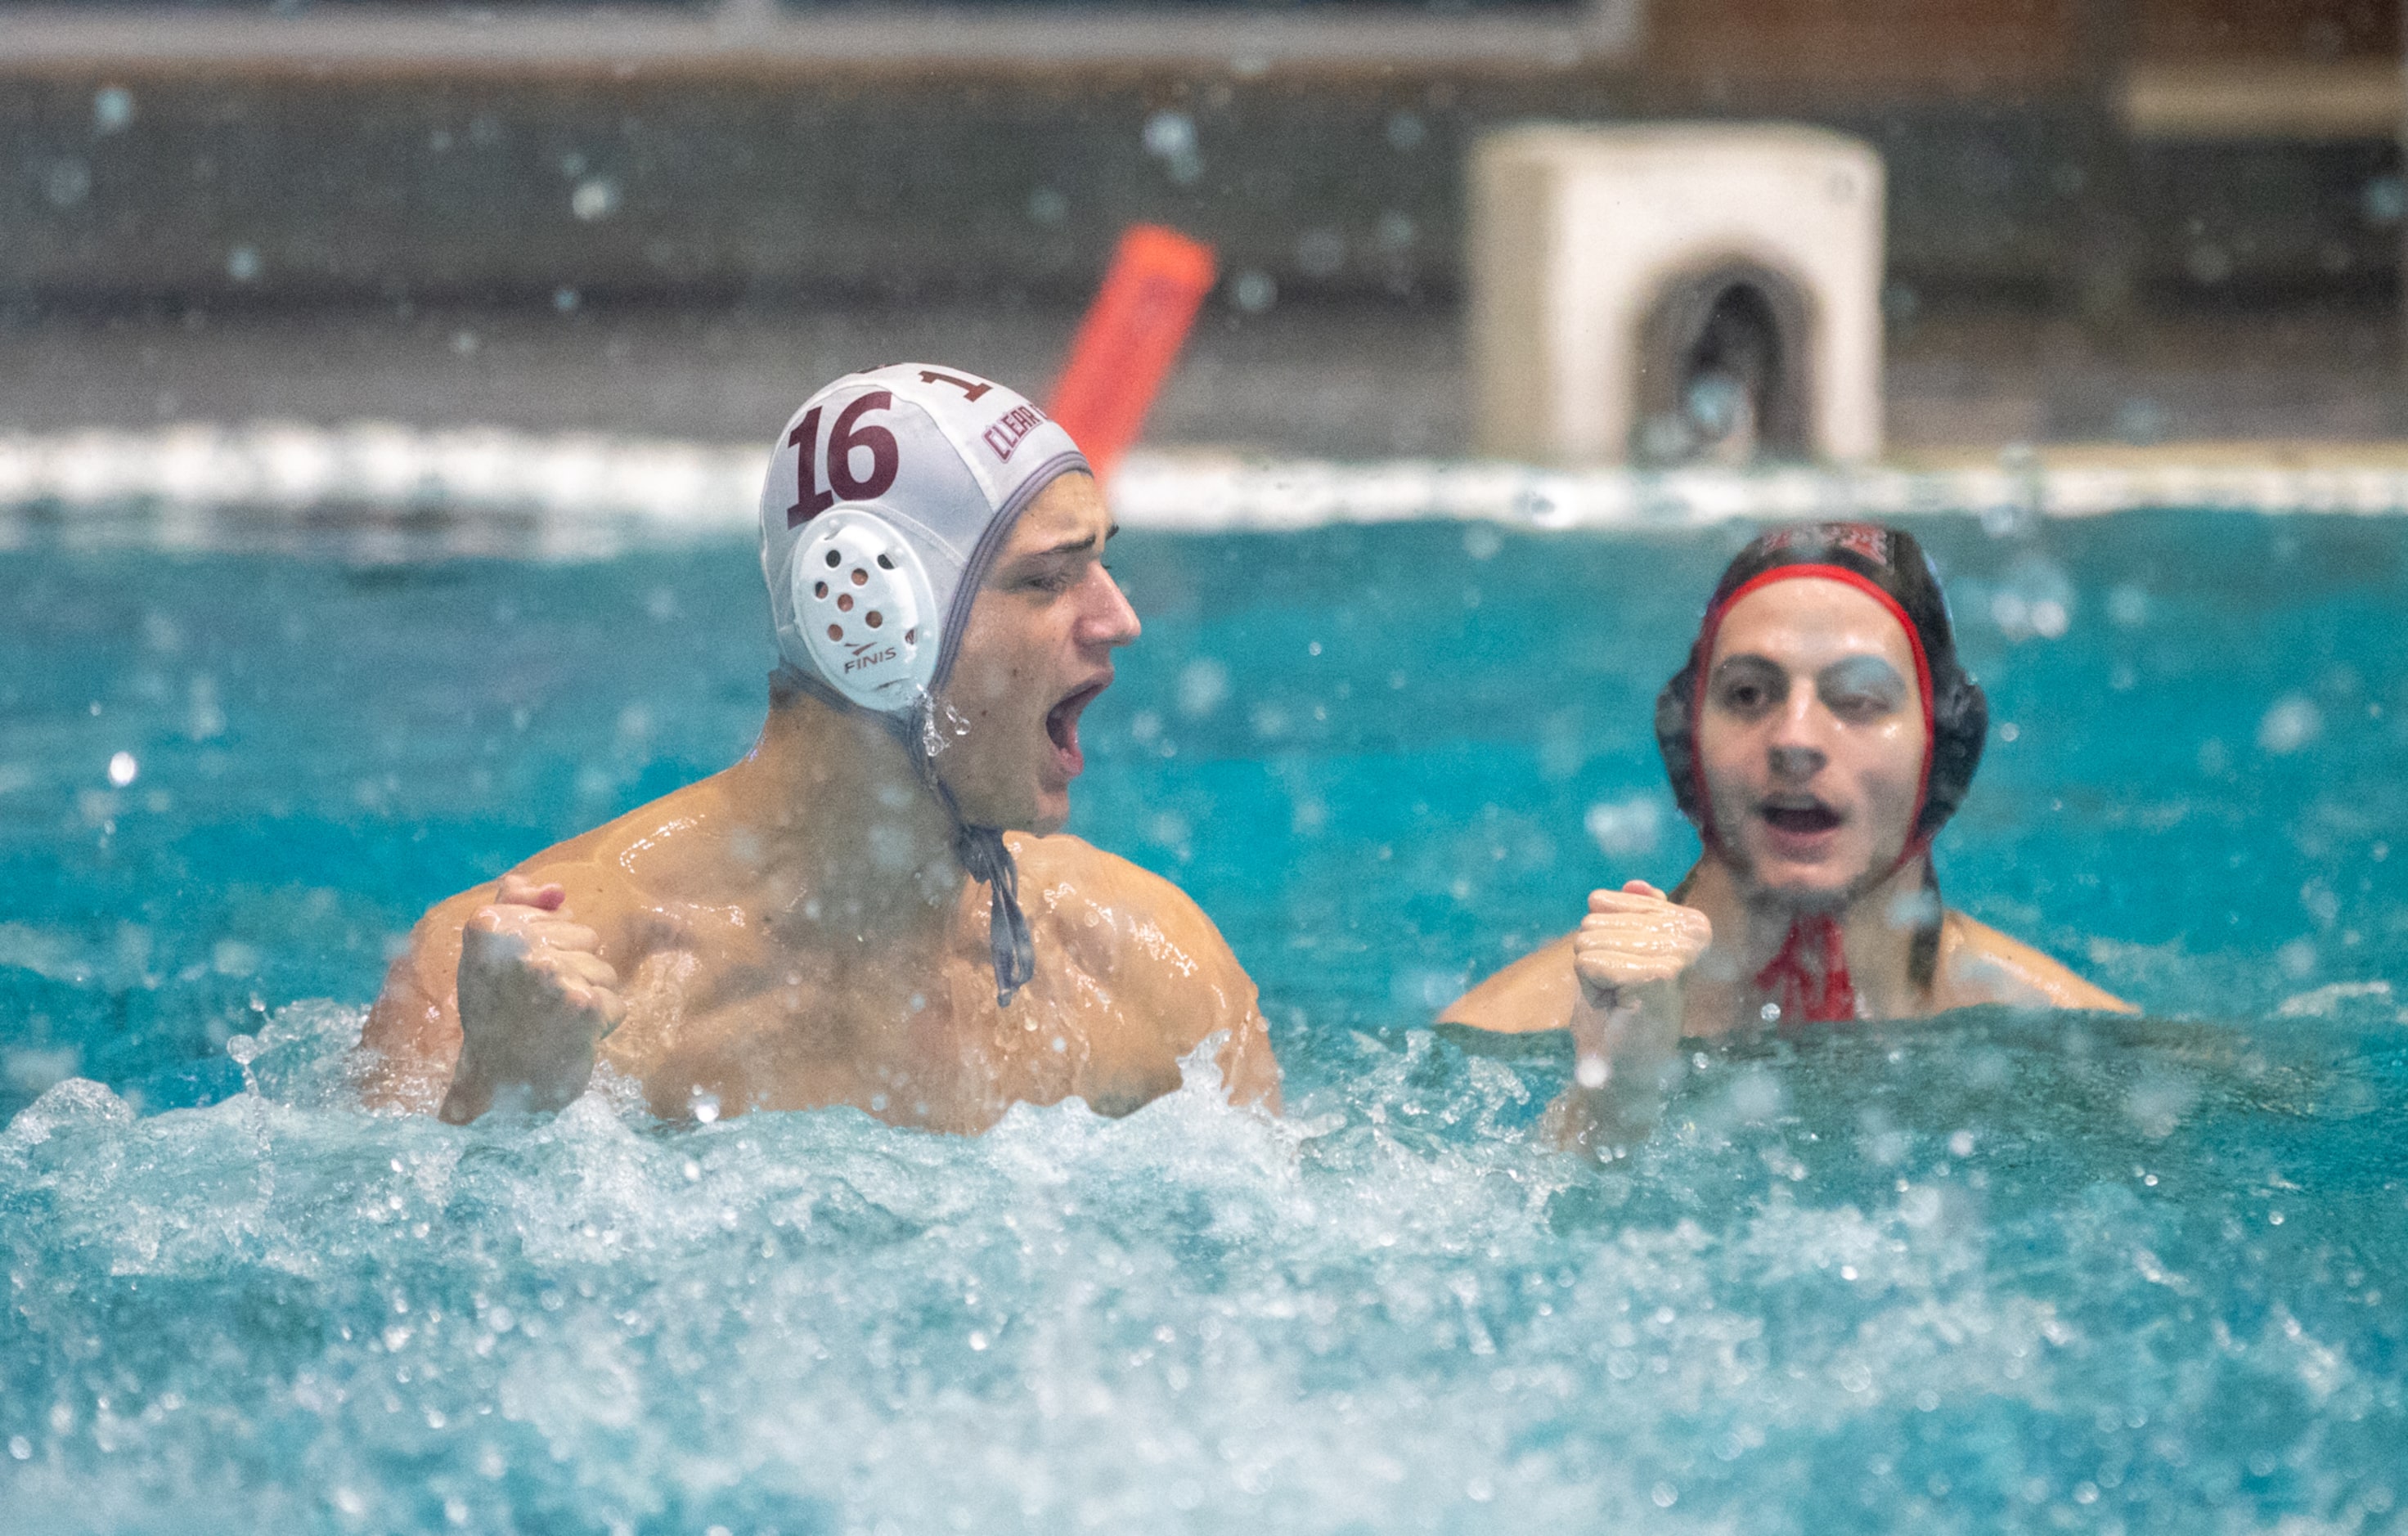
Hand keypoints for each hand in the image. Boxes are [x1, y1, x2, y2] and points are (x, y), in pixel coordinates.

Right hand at [439, 874, 624, 1122]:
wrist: (497, 1086)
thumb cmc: (497, 1020)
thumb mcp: (491, 958)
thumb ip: (517, 910)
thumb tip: (555, 889)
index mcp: (489, 925)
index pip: (561, 916)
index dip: (551, 951)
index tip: (521, 981)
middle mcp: (519, 945)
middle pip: (589, 939)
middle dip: (573, 972)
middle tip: (537, 1006)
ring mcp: (552, 974)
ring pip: (605, 972)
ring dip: (587, 1000)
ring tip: (552, 1024)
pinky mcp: (583, 1004)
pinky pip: (616, 1003)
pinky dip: (601, 1026)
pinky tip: (570, 1040)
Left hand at [1572, 881, 1712, 1008]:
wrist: (1618, 1068)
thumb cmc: (1616, 1013)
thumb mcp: (1615, 953)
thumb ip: (1627, 916)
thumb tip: (1636, 883)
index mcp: (1685, 923)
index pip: (1606, 902)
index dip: (1598, 942)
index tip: (1621, 974)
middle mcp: (1690, 933)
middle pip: (1594, 920)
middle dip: (1594, 960)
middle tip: (1620, 992)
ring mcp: (1677, 953)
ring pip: (1589, 940)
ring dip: (1594, 976)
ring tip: (1620, 1000)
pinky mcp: (1659, 974)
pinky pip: (1591, 961)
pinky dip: (1593, 988)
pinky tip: (1618, 1007)